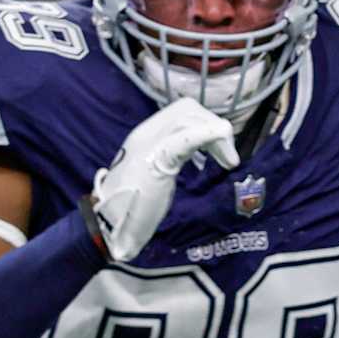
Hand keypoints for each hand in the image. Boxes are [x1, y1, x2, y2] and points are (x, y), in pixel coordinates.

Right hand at [90, 97, 238, 260]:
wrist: (110, 228)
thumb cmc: (134, 207)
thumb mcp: (156, 174)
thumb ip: (171, 158)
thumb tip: (194, 154)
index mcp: (145, 136)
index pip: (181, 111)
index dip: (206, 123)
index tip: (219, 150)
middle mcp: (144, 134)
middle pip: (187, 109)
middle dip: (213, 125)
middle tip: (226, 156)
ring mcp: (147, 145)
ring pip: (187, 118)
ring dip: (216, 136)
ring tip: (228, 161)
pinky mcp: (154, 161)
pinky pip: (183, 139)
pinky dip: (207, 135)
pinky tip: (222, 140)